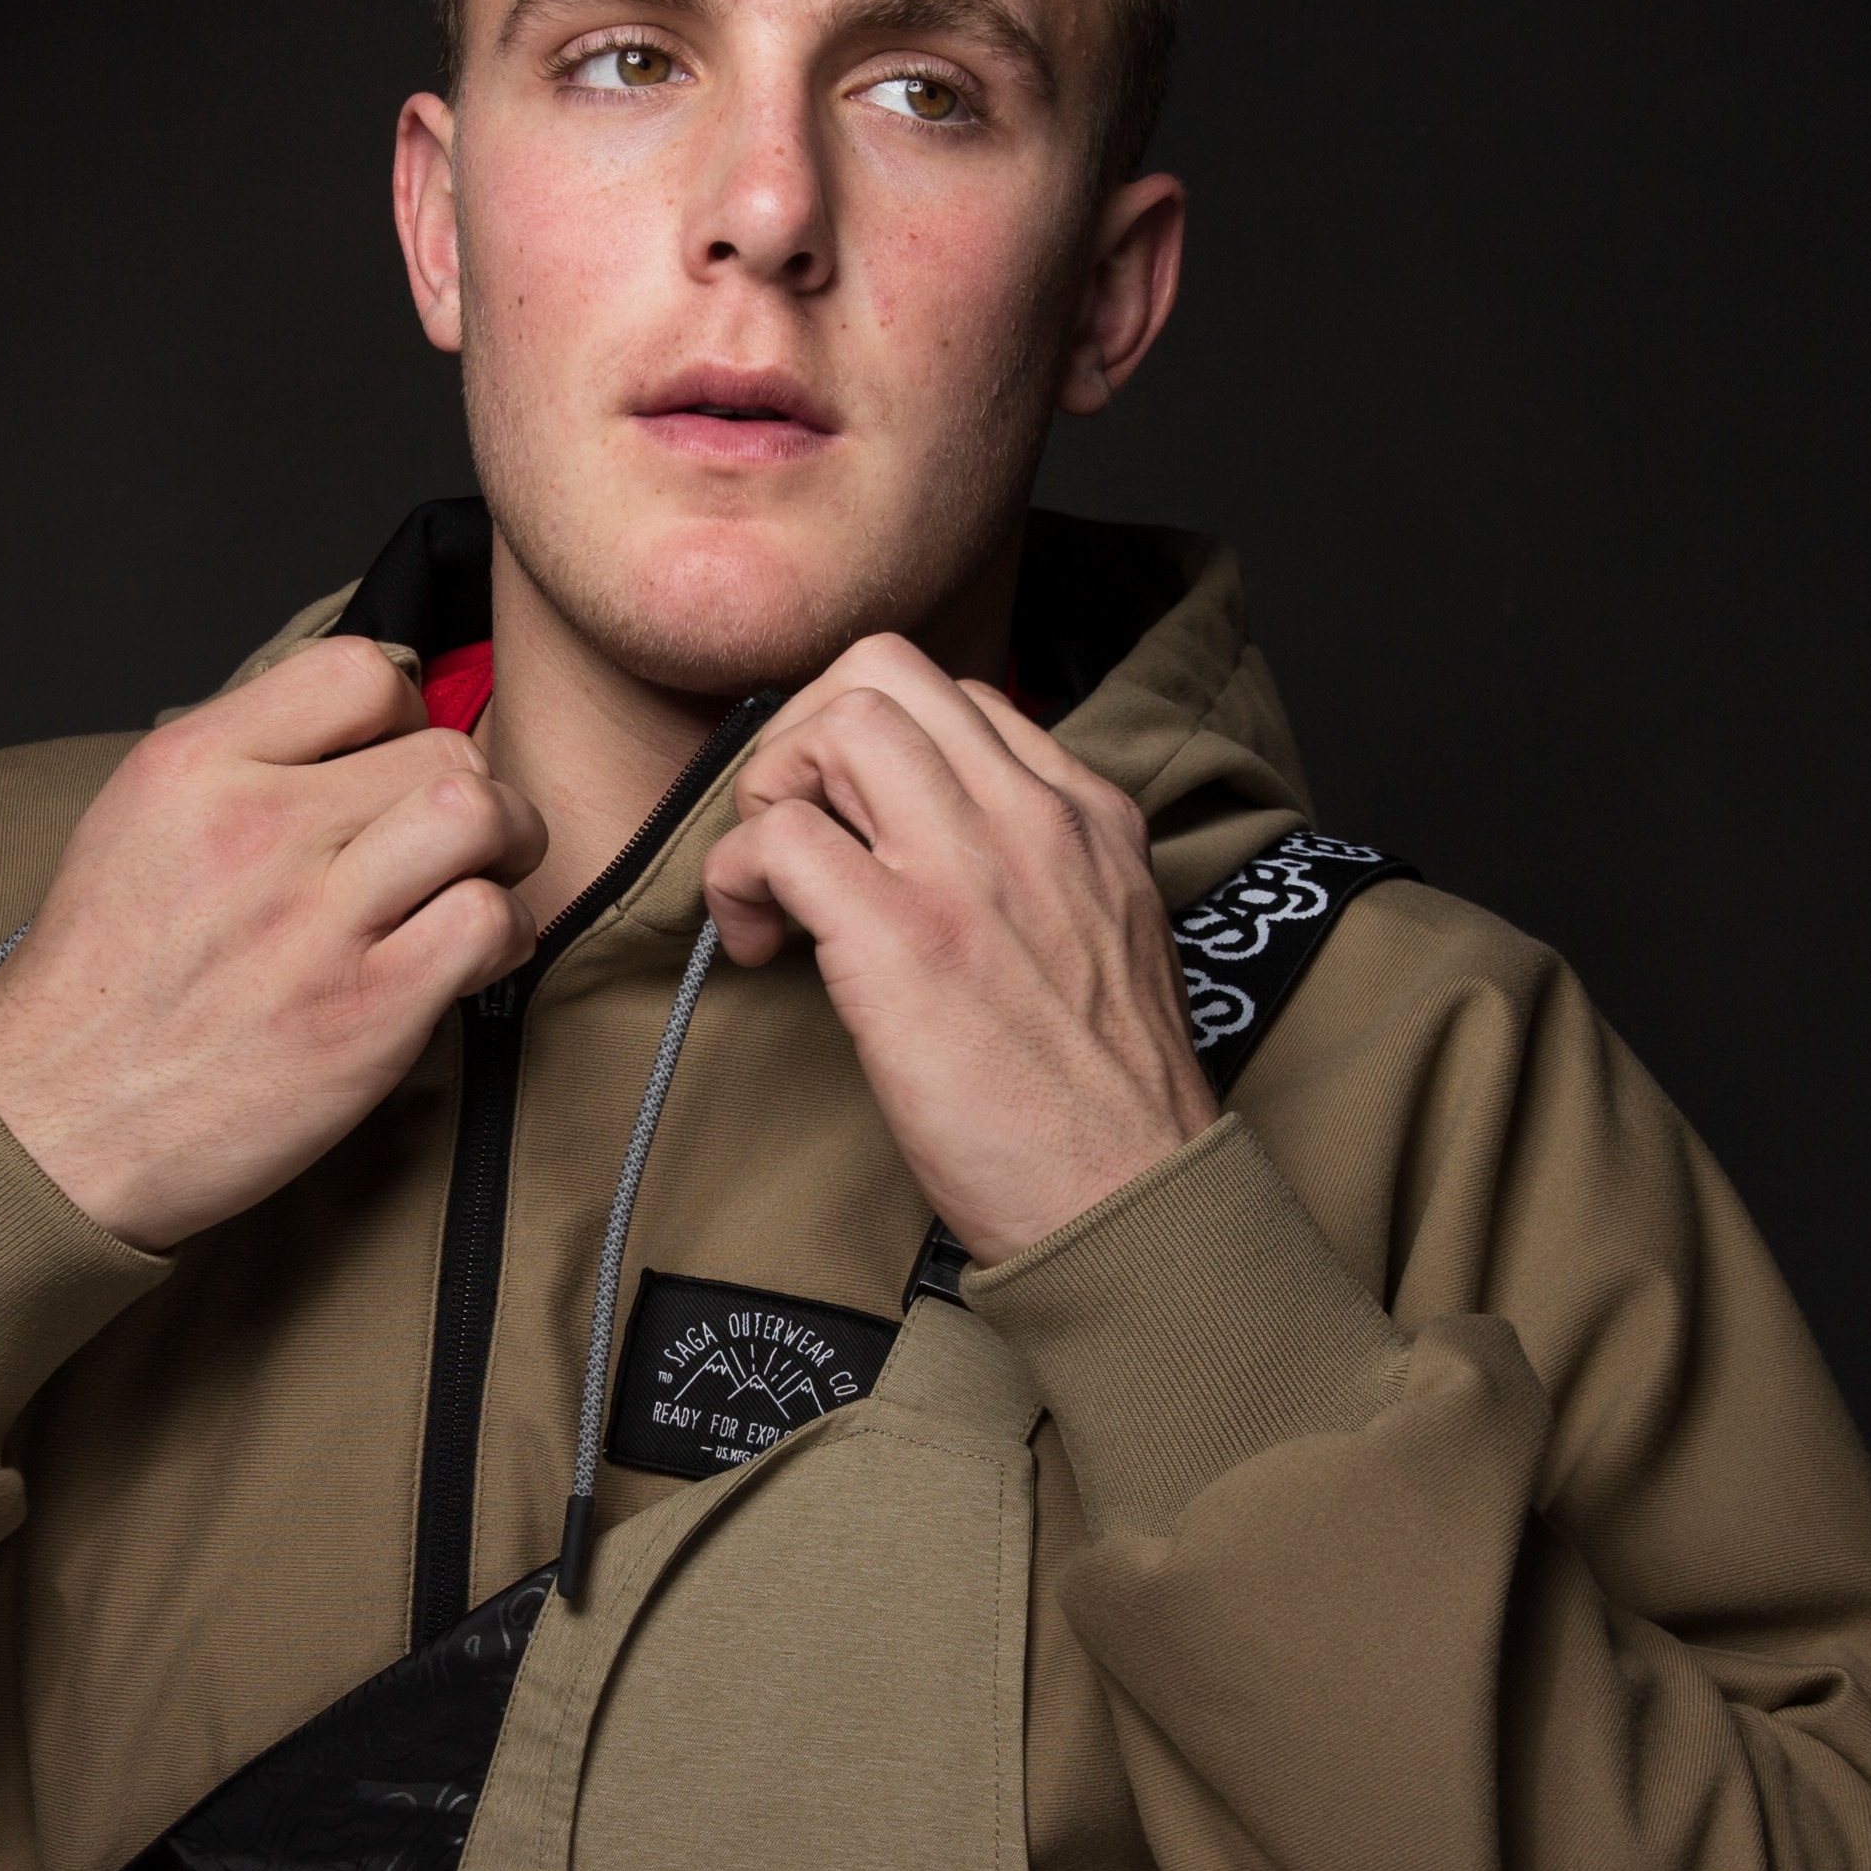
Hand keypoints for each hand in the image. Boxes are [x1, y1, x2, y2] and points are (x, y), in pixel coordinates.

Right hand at [0, 639, 546, 1248]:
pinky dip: (504, 933)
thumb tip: (350, 740)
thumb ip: (238, 769)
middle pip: (441, 747)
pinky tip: (470, 959)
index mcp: (191, 765)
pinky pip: (489, 919)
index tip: (390, 767)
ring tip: (480, 883)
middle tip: (450, 845)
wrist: (53, 1127)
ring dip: (508, 849)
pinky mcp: (364, 1010)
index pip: (359, 669)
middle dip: (468, 791)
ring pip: (480, 813)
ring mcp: (315, 919)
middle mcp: (255, 827)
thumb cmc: (97, 990)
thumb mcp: (135, 828)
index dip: (402, 715)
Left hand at [697, 637, 1215, 1263]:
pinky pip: (779, 837)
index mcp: (1086, 815)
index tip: (852, 830)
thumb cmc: (1106, 1103)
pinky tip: (760, 944)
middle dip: (805, 741)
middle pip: (882, 674)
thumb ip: (1038, 874)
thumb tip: (927, 859)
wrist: (1131, 1195)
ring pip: (832, 726)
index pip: (958, 698)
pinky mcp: (902, 939)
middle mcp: (1033, 817)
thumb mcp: (1107, 938)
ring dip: (768, 795)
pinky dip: (738, 878)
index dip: (872, 750)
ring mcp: (968, 869)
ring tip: (773, 888)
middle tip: (788, 837)